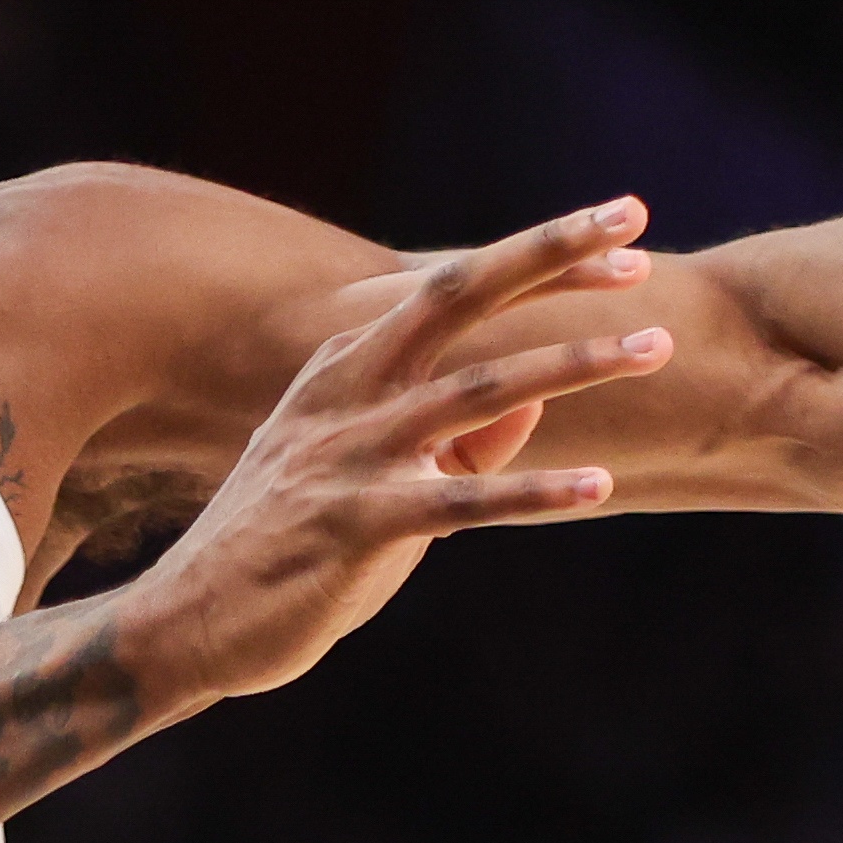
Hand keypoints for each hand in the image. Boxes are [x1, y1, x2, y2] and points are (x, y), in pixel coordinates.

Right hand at [127, 199, 672, 704]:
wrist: (190, 623)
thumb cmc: (288, 549)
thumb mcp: (368, 477)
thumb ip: (449, 441)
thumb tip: (534, 407)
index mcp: (345, 367)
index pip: (452, 290)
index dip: (538, 256)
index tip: (620, 228)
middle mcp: (347, 391)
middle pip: (458, 297)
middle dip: (548, 253)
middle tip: (635, 219)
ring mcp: (349, 454)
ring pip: (478, 390)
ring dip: (572, 364)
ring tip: (653, 347)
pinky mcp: (357, 525)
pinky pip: (463, 501)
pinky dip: (534, 492)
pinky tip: (599, 487)